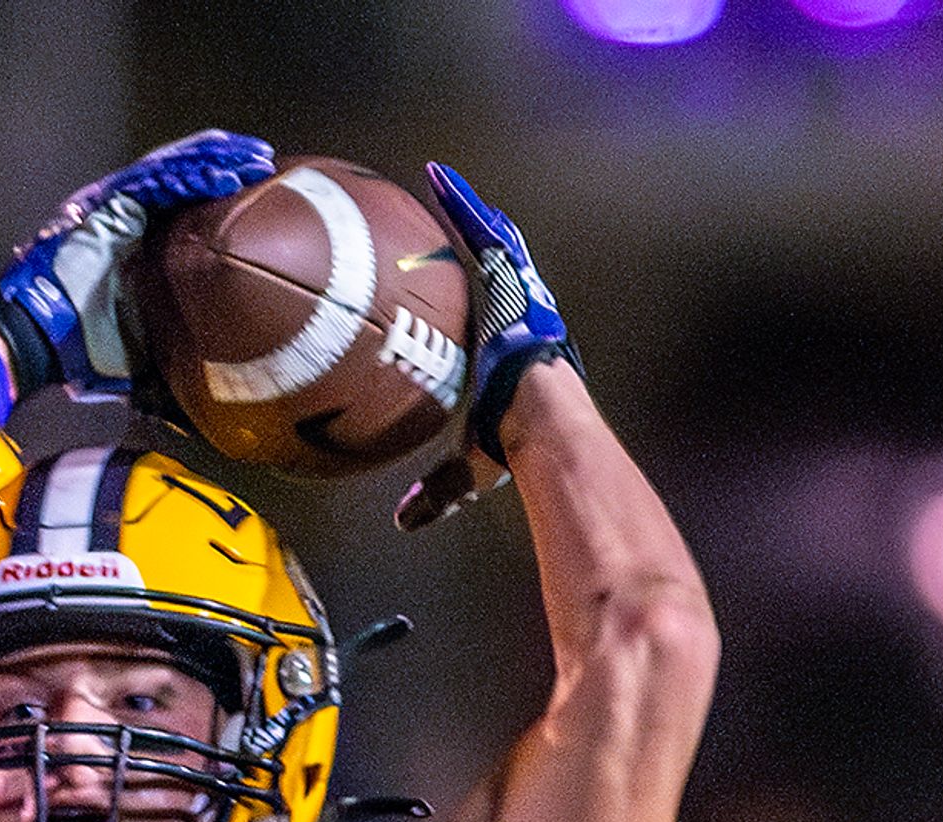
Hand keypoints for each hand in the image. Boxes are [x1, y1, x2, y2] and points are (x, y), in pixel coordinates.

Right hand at [0, 129, 273, 398]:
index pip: (181, 206)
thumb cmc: (77, 356)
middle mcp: (120, 220)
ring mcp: (108, 211)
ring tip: (251, 159)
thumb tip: (202, 405)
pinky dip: (184, 177)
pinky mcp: (100, 211)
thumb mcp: (138, 358)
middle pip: (180, 177)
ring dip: (212, 162)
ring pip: (169, 171)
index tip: (258, 190)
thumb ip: (169, 362)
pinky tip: (218, 174)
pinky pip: (149, 184)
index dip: (217, 192)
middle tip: (263, 160)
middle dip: (224, 163)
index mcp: (133, 245)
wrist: (32, 350)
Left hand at [425, 162, 578, 465]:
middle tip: (458, 219)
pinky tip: (436, 177)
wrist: (538, 413)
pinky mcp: (505, 275)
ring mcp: (513, 290)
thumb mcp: (470, 462)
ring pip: (489, 240)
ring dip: (467, 210)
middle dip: (480, 241)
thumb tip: (405, 523)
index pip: (493, 318)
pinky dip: (458, 202)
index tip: (464, 292)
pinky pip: (476, 228)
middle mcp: (516, 312)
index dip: (483, 302)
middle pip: (496, 268)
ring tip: (440, 182)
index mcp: (509, 351)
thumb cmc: (514, 438)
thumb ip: (439, 488)